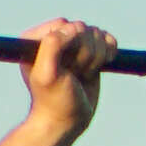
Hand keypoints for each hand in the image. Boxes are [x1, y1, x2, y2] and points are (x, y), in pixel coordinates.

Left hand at [22, 17, 112, 135]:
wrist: (68, 120)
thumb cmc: (54, 100)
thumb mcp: (47, 74)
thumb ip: (53, 45)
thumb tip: (75, 28)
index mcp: (36, 39)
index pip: (64, 25)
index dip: (70, 46)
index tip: (64, 68)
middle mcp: (54, 38)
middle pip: (82, 28)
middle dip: (84, 54)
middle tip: (73, 74)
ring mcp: (74, 45)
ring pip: (96, 33)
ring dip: (95, 57)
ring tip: (82, 75)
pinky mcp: (91, 52)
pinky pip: (107, 39)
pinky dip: (109, 52)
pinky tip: (100, 67)